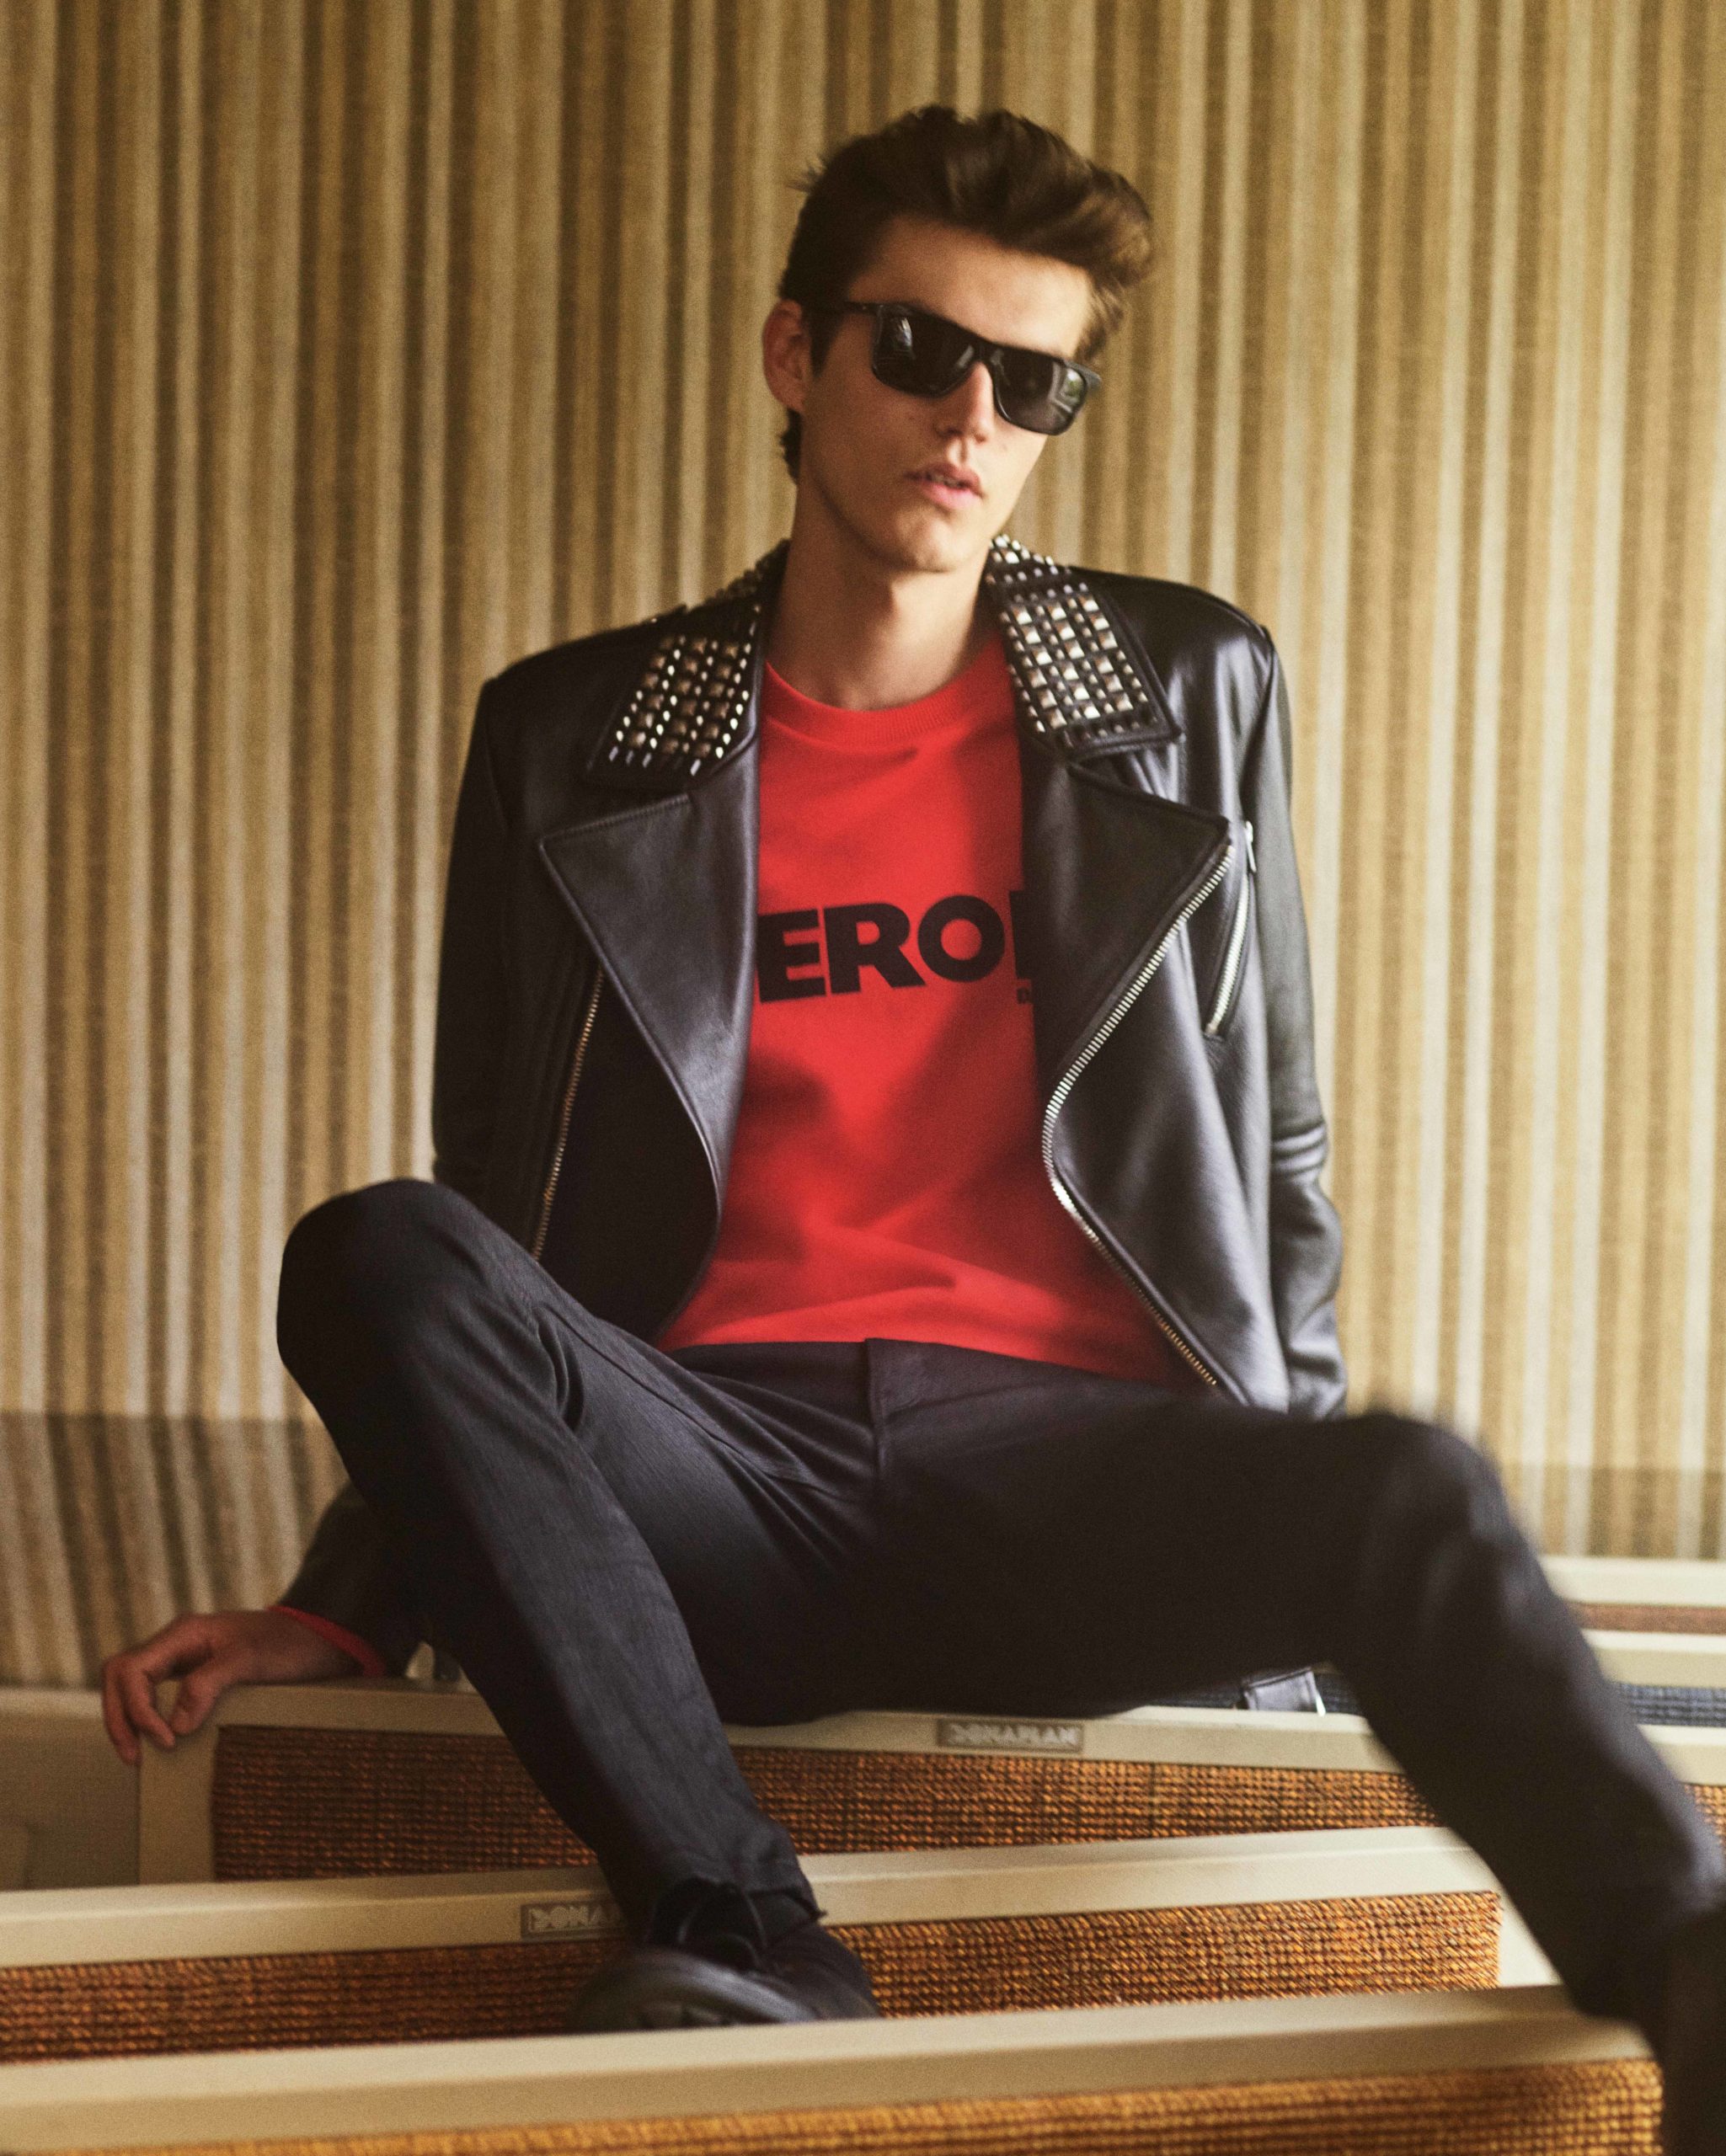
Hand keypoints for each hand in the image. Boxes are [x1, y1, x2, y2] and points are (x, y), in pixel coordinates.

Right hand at [100, 1609, 358, 1766]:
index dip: (136, 1709)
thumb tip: (174, 1726)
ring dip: (129, 1720)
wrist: (321, 1640)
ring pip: (133, 1686)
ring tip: (141, 1756)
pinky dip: (150, 1719)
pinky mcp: (197, 1676)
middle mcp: (177, 1644)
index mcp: (183, 1634)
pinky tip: (162, 1742)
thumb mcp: (251, 1660)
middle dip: (119, 1717)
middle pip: (120, 1677)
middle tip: (135, 1758)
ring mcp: (184, 1660)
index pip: (130, 1670)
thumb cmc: (289, 1645)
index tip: (166, 1740)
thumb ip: (209, 1684)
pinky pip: (157, 1696)